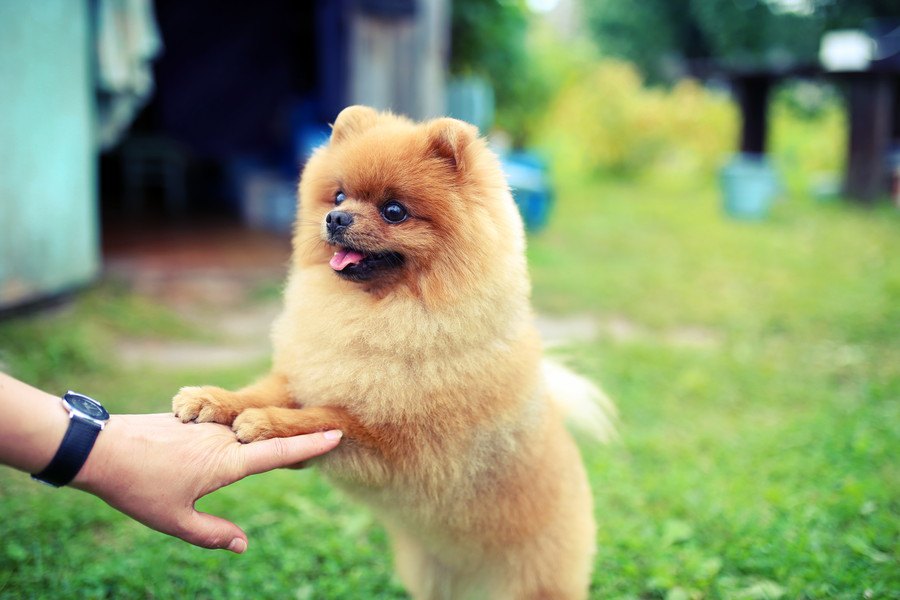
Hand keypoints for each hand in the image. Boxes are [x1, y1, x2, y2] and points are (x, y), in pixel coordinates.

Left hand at [72, 413, 341, 552]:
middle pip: (267, 436)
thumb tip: (243, 544)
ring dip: (263, 434)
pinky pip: (222, 424)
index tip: (336, 433)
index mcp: (225, 462)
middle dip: (294, 435)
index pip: (278, 452)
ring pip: (243, 430)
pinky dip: (236, 431)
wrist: (99, 448)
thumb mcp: (174, 520)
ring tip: (288, 432)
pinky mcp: (191, 418)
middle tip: (328, 431)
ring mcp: (207, 423)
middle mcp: (221, 437)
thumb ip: (213, 533)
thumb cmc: (137, 487)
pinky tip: (233, 436)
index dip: (309, 445)